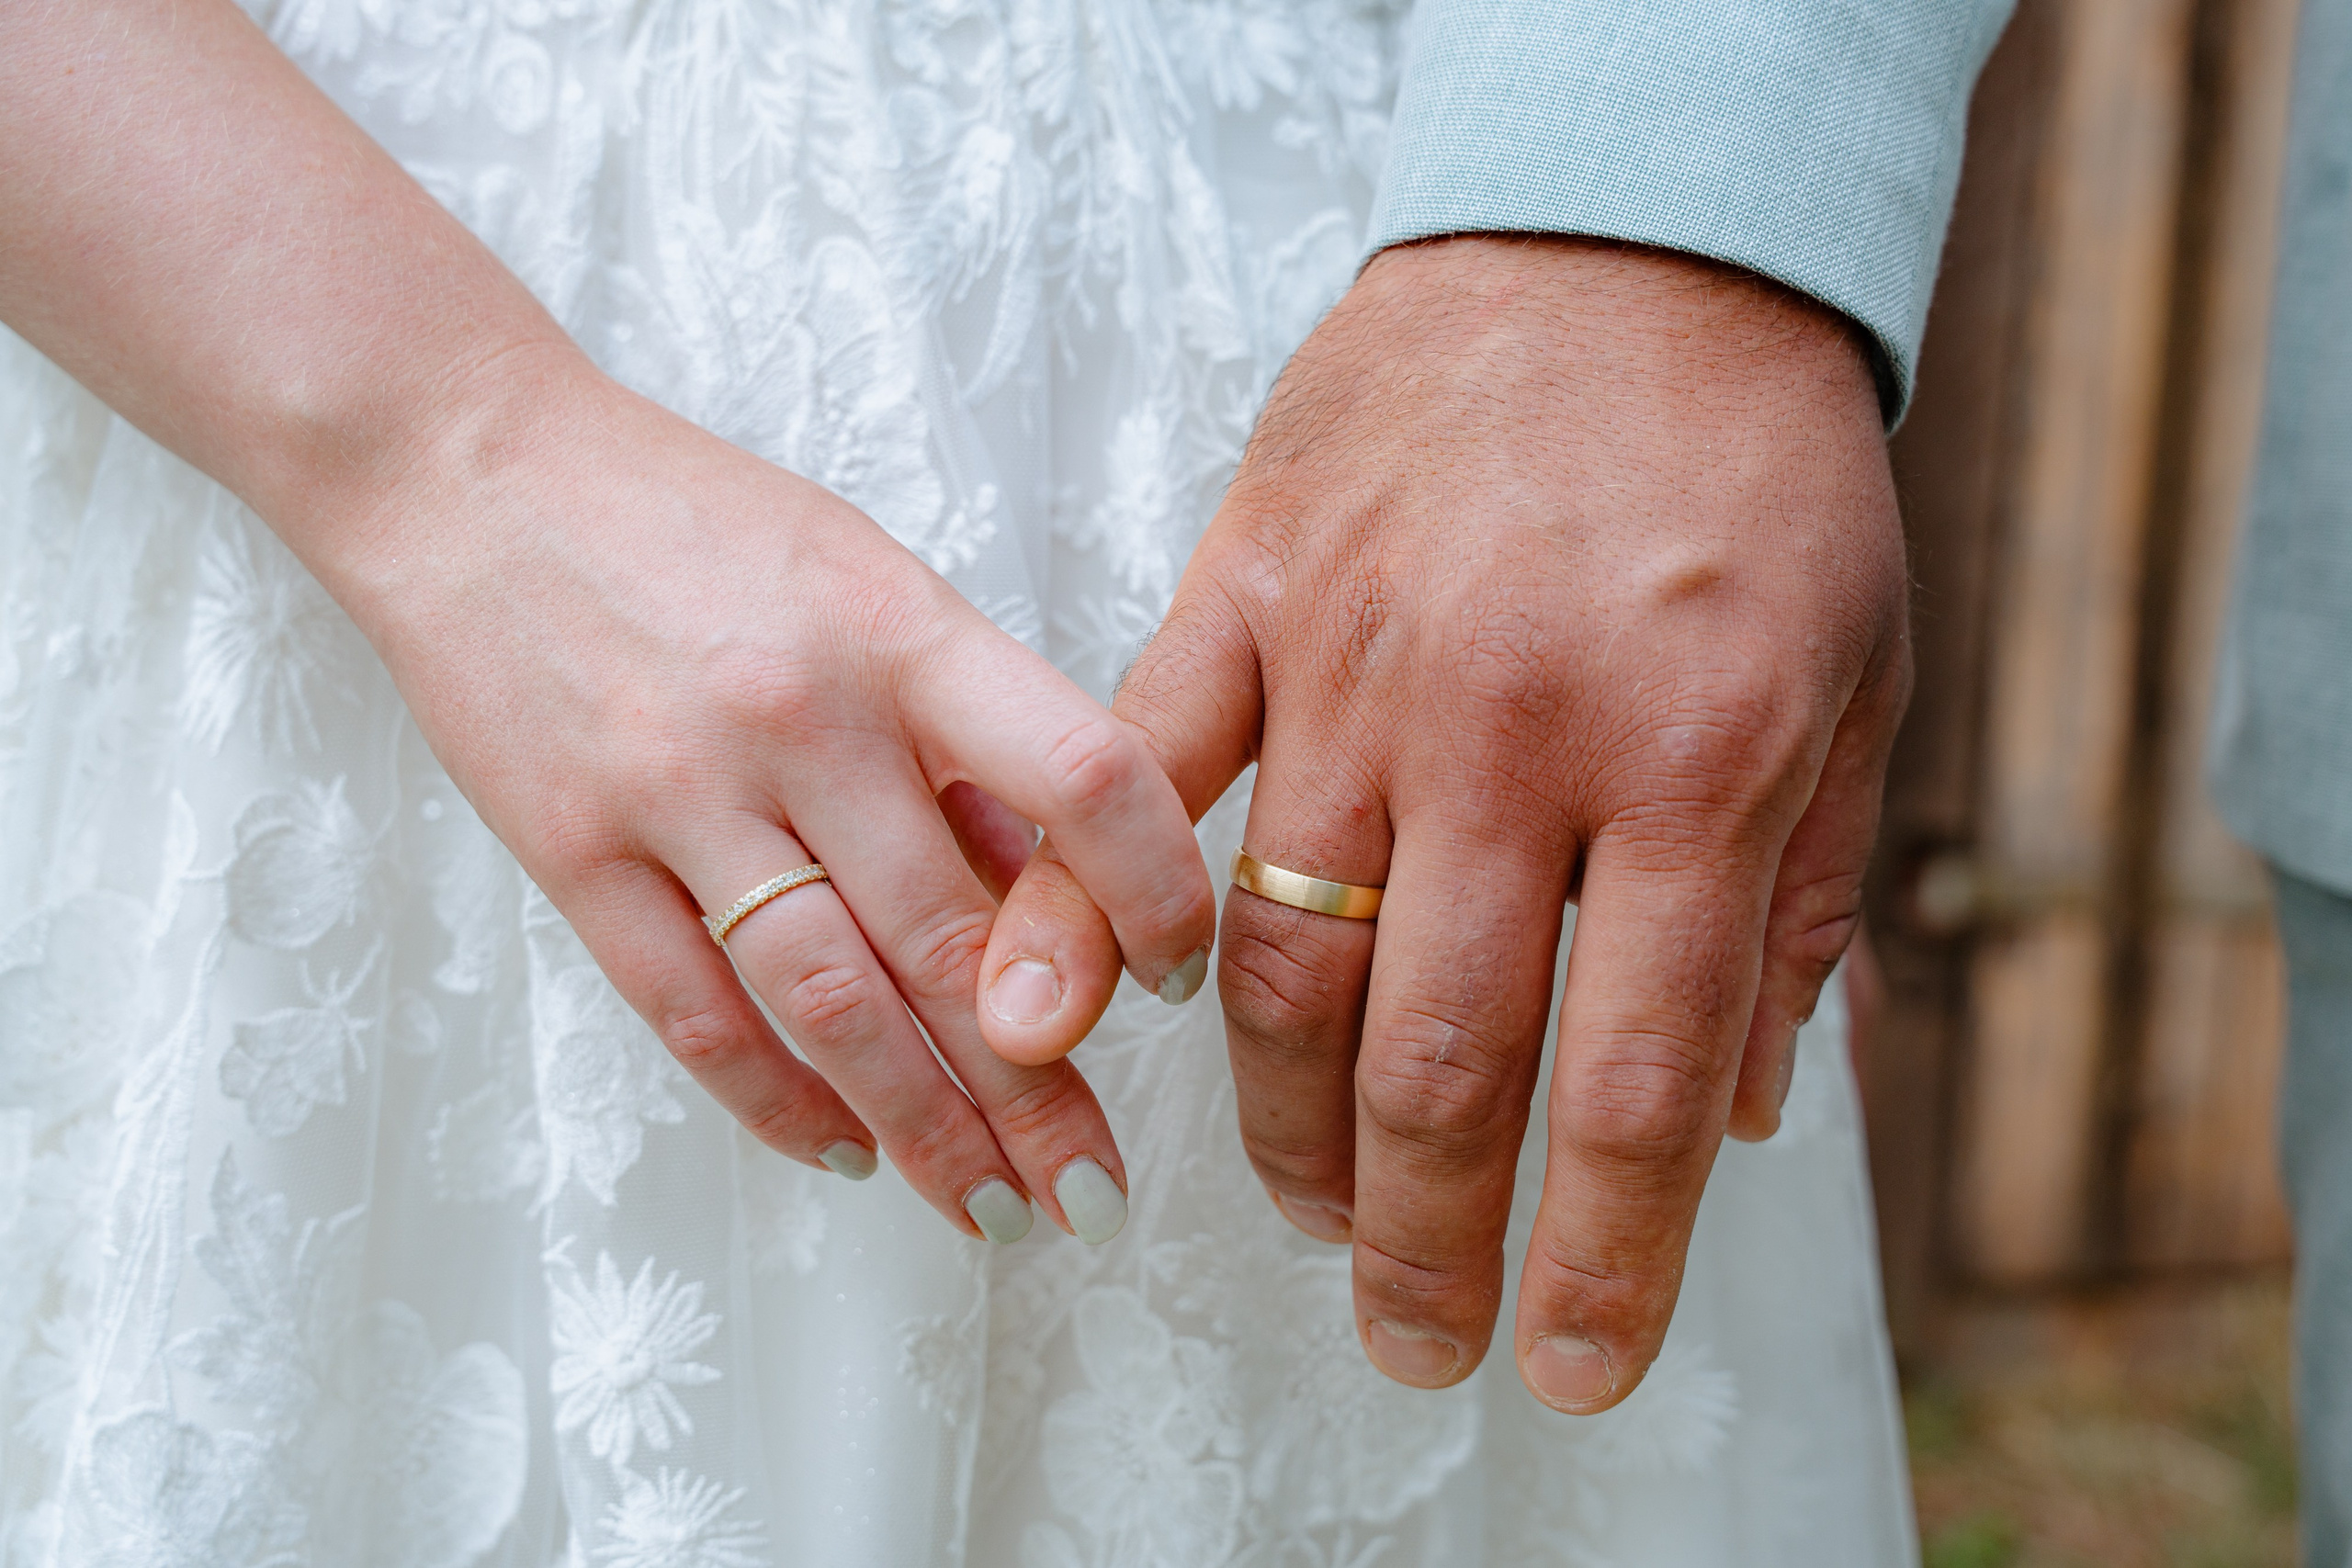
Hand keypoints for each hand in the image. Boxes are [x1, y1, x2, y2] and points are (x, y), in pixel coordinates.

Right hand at [321, 362, 1215, 1241]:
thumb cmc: (695, 523)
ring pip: (829, 1002)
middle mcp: (802, 715)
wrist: (470, 472)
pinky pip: (693, 1011)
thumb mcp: (867, 581)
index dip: (1151, 893)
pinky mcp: (572, 850)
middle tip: (1094, 1194)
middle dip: (1039, 1092)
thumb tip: (1058, 890)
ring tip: (992, 1209)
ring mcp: (679, 789)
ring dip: (924, 1128)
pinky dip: (776, 1101)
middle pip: (951, 941)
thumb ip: (963, 730)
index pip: (1083, 776)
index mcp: (901, 631)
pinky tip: (845, 1152)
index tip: (1177, 976)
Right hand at [984, 235, 1907, 1404]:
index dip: (1596, 1255)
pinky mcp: (1249, 593)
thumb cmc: (1751, 464)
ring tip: (1312, 1217)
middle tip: (1418, 1341)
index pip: (1631, 1081)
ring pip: (1285, 955)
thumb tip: (1748, 1113)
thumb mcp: (1854, 683)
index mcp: (1688, 766)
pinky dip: (1084, 908)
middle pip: (1441, 1059)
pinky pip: (1141, 770)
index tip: (1566, 1363)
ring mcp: (1359, 663)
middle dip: (1425, 1241)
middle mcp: (1511, 735)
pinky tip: (1039, 1021)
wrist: (1626, 243)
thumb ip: (1795, 908)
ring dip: (1286, 1129)